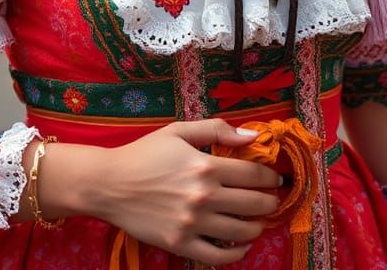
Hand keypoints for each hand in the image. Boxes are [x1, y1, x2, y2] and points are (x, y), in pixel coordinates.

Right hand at [88, 119, 280, 264]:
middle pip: (254, 204)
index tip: (276, 178)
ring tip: (259, 220)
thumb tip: (252, 135)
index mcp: (205, 166)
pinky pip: (218, 256)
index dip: (270, 176)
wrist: (110, 184)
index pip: (253, 174)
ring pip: (242, 231)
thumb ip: (217, 130)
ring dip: (258, 226)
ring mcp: (193, 223)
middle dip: (270, 202)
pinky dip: (237, 253)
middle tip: (273, 200)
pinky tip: (242, 244)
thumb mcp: (179, 131)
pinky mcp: (181, 244)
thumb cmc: (145, 153)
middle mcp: (204, 196)